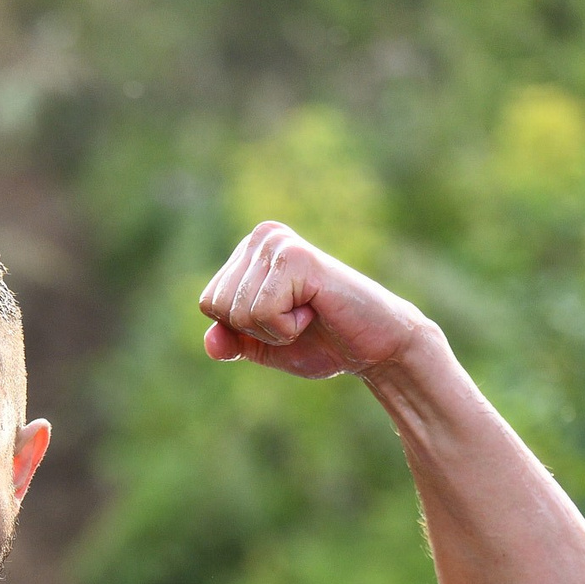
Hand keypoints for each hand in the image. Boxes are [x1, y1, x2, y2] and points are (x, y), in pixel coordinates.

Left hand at [199, 221, 422, 379]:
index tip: (283, 319)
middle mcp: (261, 236)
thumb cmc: (323, 342)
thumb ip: (231, 341)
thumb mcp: (264, 347)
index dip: (242, 330)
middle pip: (217, 306)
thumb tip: (210, 342)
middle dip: (256, 330)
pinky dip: (286, 328)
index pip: (209, 304)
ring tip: (308, 312)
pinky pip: (262, 313)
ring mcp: (278, 242)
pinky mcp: (296, 257)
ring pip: (238, 312)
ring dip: (274, 330)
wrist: (375, 347)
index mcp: (249, 251)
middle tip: (298, 318)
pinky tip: (315, 310)